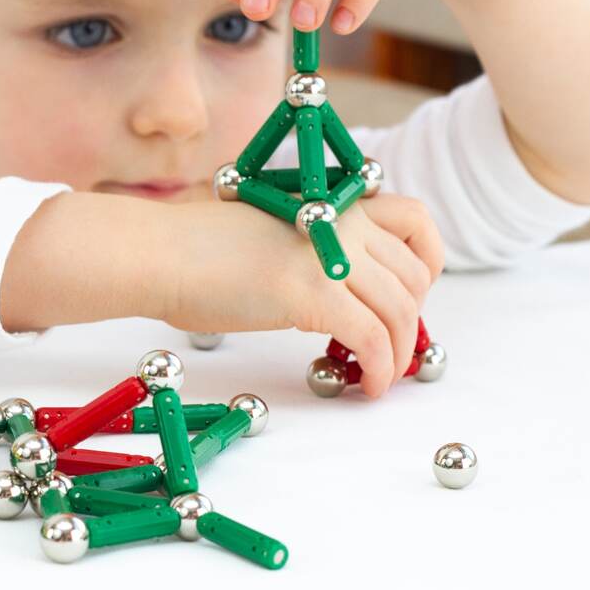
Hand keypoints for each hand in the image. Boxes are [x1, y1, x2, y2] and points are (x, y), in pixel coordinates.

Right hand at [158, 193, 443, 397]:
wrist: (161, 254)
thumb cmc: (198, 250)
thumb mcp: (274, 234)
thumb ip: (314, 249)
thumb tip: (340, 292)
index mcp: (331, 203)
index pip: (415, 220)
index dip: (428, 262)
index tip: (413, 294)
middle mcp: (341, 222)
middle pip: (414, 275)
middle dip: (414, 318)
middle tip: (392, 346)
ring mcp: (330, 257)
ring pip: (401, 311)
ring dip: (400, 353)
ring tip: (383, 376)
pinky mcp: (313, 295)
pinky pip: (372, 340)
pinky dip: (380, 369)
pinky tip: (368, 386)